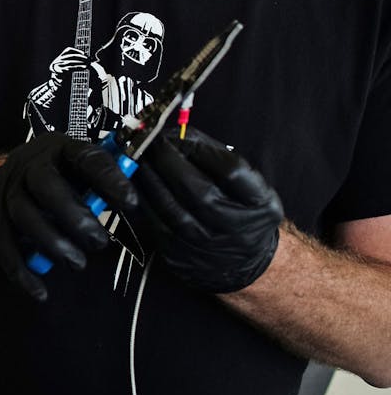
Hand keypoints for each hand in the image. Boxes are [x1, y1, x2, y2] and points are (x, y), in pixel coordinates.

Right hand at [0, 133, 138, 299]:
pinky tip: (41, 291)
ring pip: (25, 218)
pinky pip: (6, 248)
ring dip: (53, 244)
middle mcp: (29, 167)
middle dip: (75, 219)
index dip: (110, 180)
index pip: (87, 159)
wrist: (1, 183)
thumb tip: (136, 200)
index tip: (132, 203)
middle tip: (100, 243)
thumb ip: (104, 179)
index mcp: (60, 150)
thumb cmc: (55, 177)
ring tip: (78, 263)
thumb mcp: (79, 167)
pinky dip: (23, 272)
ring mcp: (9, 194)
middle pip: (47, 188)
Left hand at [133, 128, 282, 293]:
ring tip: (139, 155)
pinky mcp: (177, 253)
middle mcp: (234, 227)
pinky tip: (134, 179)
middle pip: (196, 189)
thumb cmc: (241, 212)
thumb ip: (217, 158)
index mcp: (260, 205)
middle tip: (152, 140)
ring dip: (148, 175)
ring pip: (168, 205)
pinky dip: (139, 196)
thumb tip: (178, 131)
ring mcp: (204, 243)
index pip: (231, 171)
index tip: (180, 133)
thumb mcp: (250, 186)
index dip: (201, 148)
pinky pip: (151, 221)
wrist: (241, 263)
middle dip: (167, 159)